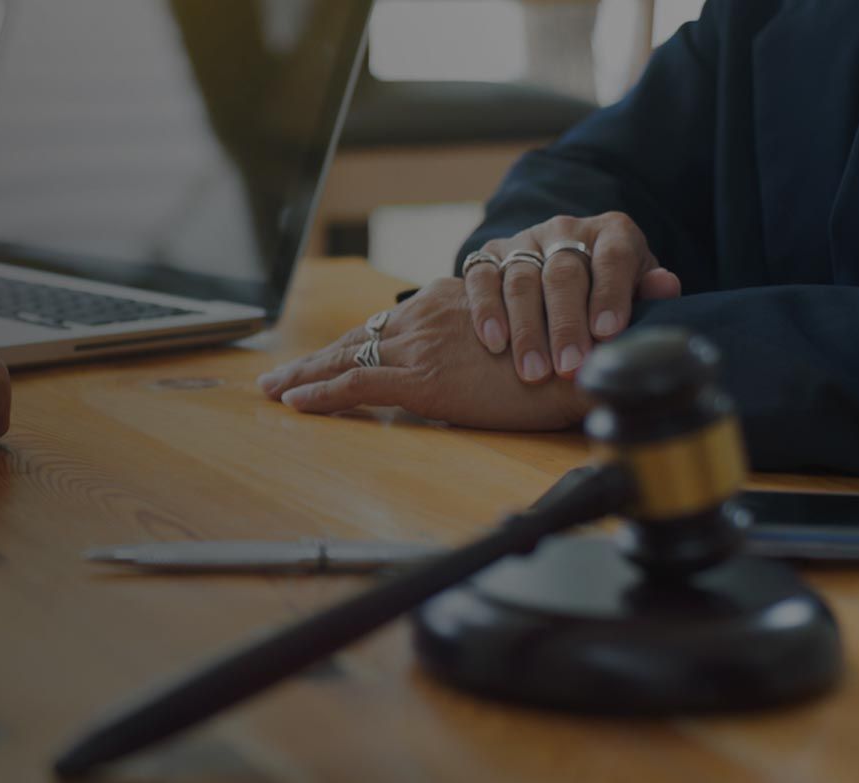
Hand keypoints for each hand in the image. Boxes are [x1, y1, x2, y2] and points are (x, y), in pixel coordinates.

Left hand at [256, 278, 590, 430]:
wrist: (586, 360)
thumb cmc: (563, 356)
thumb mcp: (515, 341)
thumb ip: (485, 346)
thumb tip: (478, 364)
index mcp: (448, 304)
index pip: (385, 326)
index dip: (348, 343)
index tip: (321, 359)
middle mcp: (426, 317)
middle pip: (355, 339)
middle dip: (312, 360)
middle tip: (276, 377)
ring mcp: (420, 346)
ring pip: (344, 358)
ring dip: (303, 376)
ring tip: (272, 389)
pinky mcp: (422, 379)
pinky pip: (355, 385)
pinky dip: (320, 394)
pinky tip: (295, 403)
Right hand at [460, 212, 680, 381]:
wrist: (562, 279)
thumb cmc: (609, 295)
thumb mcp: (636, 292)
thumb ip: (648, 293)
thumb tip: (665, 285)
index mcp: (612, 232)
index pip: (613, 257)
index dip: (610, 294)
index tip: (608, 333)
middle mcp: (566, 230)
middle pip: (564, 273)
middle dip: (566, 324)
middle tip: (569, 367)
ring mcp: (525, 240)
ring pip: (522, 280)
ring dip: (526, 329)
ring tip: (533, 372)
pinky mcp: (490, 255)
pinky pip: (482, 278)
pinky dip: (486, 311)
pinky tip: (495, 343)